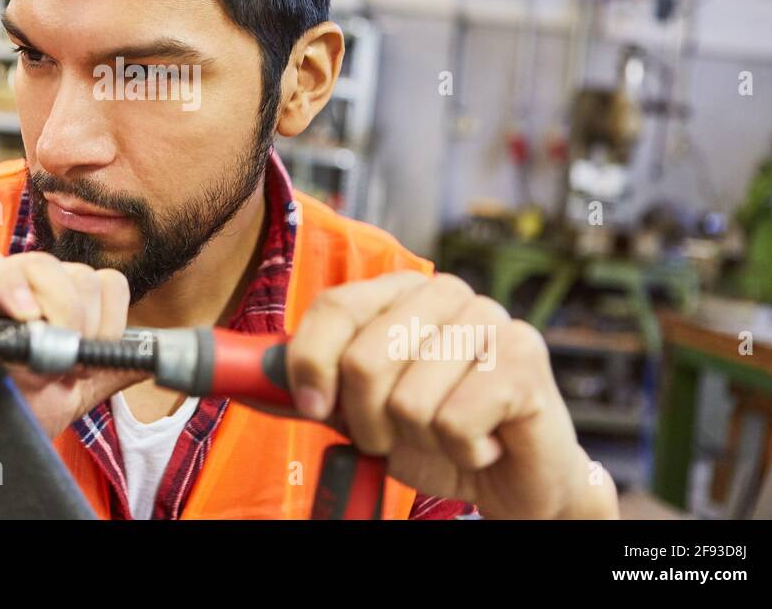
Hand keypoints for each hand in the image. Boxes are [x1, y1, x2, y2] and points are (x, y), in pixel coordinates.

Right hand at [0, 246, 147, 437]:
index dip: (107, 317)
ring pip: (37, 264)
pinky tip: (22, 316)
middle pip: (75, 273)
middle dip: (80, 319)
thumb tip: (151, 356)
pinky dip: (7, 285)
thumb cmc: (9, 403)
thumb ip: (108, 370)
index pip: (101, 282)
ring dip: (55, 305)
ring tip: (48, 339)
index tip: (93, 354)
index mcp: (56, 300)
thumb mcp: (69, 393)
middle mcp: (26, 283)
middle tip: (67, 359)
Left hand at [286, 271, 618, 518]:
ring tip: (448, 435)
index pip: (335, 306)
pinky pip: (453, 420)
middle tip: (397, 433)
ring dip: (419, 439)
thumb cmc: (436, 437)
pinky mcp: (524, 357)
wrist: (516, 478)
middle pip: (364, 358)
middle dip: (369, 419)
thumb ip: (312, 388)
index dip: (310, 360)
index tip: (311, 405)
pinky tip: (484, 442)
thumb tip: (248, 375)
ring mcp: (489, 319)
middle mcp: (445, 293)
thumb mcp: (359, 412)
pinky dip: (461, 450)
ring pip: (408, 398)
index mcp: (401, 292)